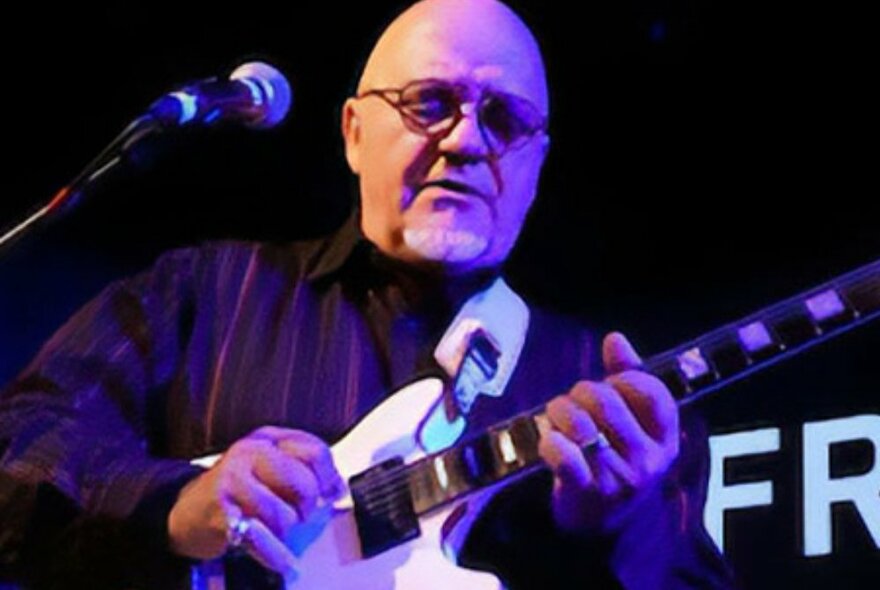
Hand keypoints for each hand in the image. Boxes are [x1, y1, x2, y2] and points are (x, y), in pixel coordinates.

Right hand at [167, 426, 343, 573]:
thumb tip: (337, 488)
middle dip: (307, 509)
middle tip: (299, 517)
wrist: (186, 511)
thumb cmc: (236, 491)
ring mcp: (233, 481)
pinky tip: (282, 561)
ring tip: (276, 531)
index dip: (329, 477)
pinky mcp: (221, 513)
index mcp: (267, 439)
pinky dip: (275, 555)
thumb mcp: (269, 468)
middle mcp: (250, 453)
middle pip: (304, 485)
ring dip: (286, 534)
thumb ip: (303, 470)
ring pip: (285, 516)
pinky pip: (262, 539)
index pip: (315, 451)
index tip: (330, 493)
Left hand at [538, 332, 678, 533]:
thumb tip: (615, 339)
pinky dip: (549, 441)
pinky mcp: (587, 492)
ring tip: (557, 418)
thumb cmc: (616, 460)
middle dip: (581, 392)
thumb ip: (627, 376)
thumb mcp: (633, 422)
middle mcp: (648, 460)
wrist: (602, 526)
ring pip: (580, 423)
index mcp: (665, 438)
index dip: (622, 378)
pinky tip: (549, 441)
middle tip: (572, 402)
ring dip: (559, 412)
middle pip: (607, 402)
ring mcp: (619, 478)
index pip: (650, 391)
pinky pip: (563, 453)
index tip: (610, 384)